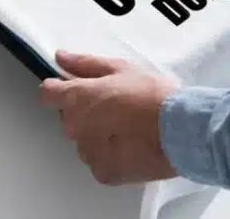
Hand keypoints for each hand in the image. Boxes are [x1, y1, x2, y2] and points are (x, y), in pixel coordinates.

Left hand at [39, 51, 180, 185]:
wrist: (181, 130)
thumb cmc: (153, 95)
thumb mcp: (121, 68)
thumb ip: (85, 64)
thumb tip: (62, 58)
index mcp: (77, 98)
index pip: (48, 93)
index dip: (58, 88)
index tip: (72, 87)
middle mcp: (76, 127)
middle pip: (70, 117)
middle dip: (86, 111)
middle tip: (115, 105)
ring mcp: (88, 153)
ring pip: (85, 140)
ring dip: (98, 134)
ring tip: (128, 127)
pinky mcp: (103, 173)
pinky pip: (99, 160)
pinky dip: (111, 154)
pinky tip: (131, 145)